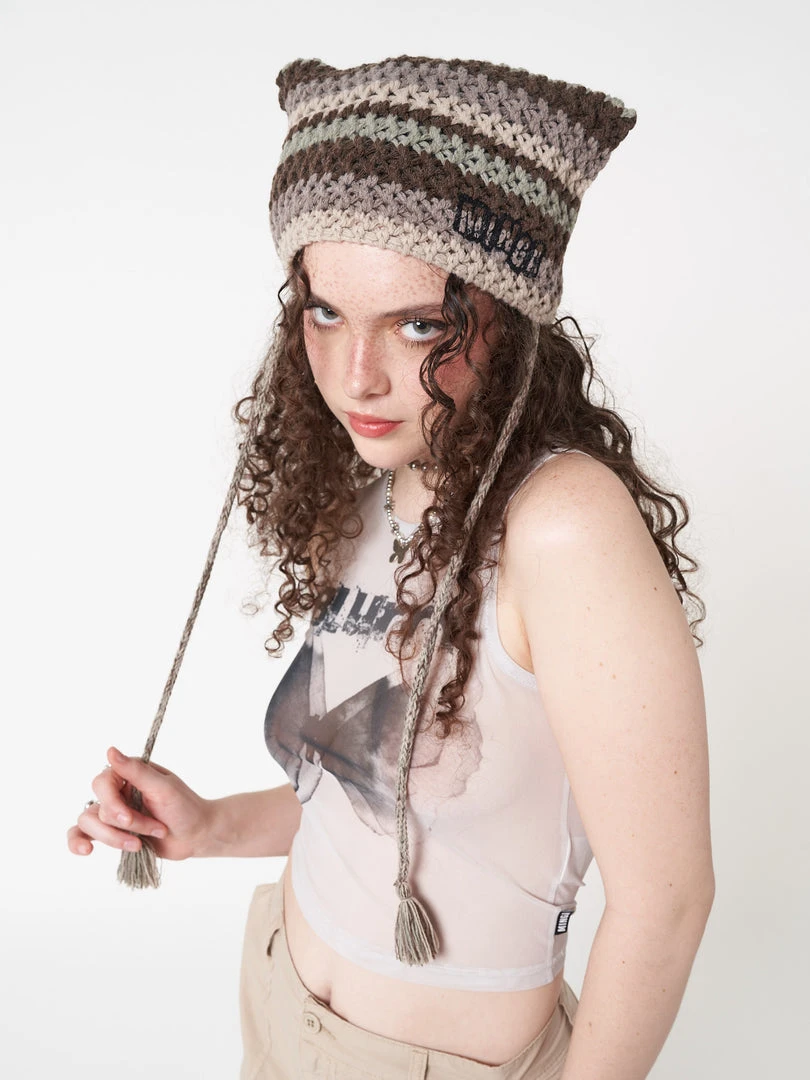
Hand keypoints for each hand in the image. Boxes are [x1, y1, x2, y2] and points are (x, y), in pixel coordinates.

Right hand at [67, 746, 212, 861]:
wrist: (195, 835)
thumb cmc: (185, 808)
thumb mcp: (164, 788)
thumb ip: (136, 771)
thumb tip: (110, 750)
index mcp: (130, 773)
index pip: (102, 783)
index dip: (112, 804)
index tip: (128, 818)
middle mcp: (118, 790)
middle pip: (97, 807)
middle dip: (124, 824)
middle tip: (154, 829)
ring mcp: (113, 812)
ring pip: (89, 823)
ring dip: (115, 839)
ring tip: (139, 844)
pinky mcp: (111, 832)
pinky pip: (82, 834)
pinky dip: (77, 842)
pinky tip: (85, 850)